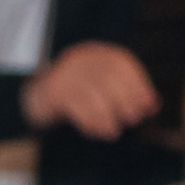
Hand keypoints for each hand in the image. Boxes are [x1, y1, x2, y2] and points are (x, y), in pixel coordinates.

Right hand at [21, 40, 160, 140]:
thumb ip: (124, 93)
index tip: (148, 106)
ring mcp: (65, 73)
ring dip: (107, 115)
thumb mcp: (99, 89)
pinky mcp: (52, 91)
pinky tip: (98, 132)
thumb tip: (152, 104)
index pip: (122, 64)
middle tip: (133, 119)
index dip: (138, 85)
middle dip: (125, 100)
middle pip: (109, 76)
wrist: (32, 98)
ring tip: (114, 131)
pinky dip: (90, 121)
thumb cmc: (72, 96)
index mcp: (95, 53)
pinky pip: (76, 106)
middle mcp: (81, 58)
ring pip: (93, 93)